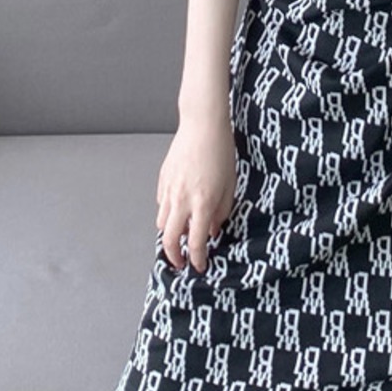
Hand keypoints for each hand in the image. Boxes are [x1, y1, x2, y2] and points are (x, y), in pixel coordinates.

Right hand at [155, 119, 236, 273]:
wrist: (202, 124)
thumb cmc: (221, 151)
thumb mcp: (230, 184)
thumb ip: (222, 211)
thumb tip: (213, 230)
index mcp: (203, 203)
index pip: (197, 242)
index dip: (198, 259)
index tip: (200, 266)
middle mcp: (182, 200)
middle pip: (170, 240)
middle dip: (175, 257)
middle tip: (182, 262)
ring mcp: (169, 190)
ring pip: (162, 224)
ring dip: (169, 235)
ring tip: (180, 236)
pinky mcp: (162, 180)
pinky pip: (161, 205)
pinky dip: (168, 214)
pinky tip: (178, 210)